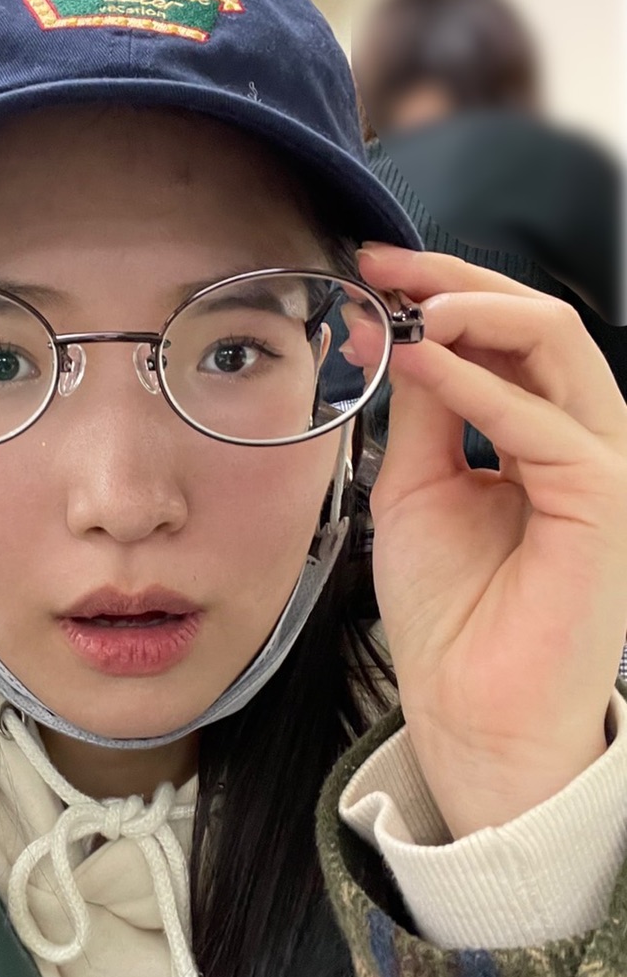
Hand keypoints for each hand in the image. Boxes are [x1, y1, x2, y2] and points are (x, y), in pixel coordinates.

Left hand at [352, 244, 626, 838]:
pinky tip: (422, 365)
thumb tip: (406, 339)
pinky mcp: (602, 501)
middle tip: (386, 266)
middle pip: (538, 325)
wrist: (470, 710)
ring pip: (559, 348)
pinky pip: (542, 422)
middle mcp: (578, 441)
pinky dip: (476, 387)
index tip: (374, 270)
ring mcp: (598, 467)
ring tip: (410, 301)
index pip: (506, 336)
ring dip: (478, 312)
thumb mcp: (417, 489)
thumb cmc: (451, 614)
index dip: (444, 291)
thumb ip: (424, 415)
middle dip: (458, 282)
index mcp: (538, 437)